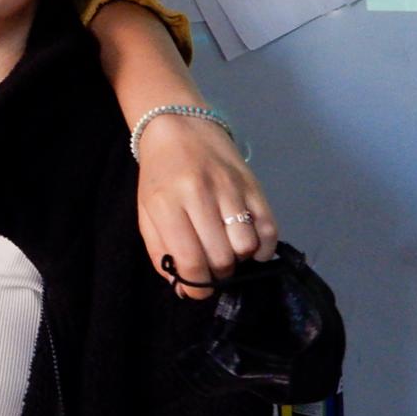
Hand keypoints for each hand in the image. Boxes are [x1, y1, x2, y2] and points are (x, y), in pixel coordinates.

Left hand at [134, 114, 278, 298]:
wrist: (179, 125)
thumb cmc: (159, 174)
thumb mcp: (147, 211)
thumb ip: (160, 250)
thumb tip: (181, 286)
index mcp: (167, 203)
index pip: (189, 259)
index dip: (195, 286)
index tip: (196, 290)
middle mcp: (200, 194)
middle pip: (222, 256)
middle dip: (218, 273)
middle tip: (212, 268)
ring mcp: (230, 187)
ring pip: (246, 245)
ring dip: (240, 259)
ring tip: (228, 251)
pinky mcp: (254, 183)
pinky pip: (269, 227)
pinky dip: (263, 246)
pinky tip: (250, 246)